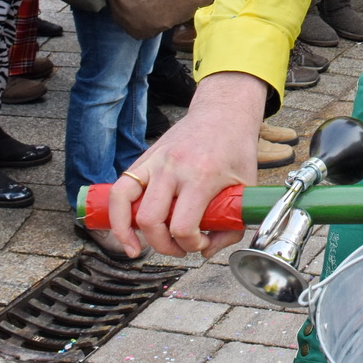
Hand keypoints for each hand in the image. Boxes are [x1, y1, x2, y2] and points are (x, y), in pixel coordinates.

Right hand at [109, 71, 265, 257]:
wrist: (223, 111)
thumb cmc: (236, 148)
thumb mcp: (245, 187)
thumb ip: (232, 225)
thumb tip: (206, 251)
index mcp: (201, 175)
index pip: (183, 225)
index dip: (190, 245)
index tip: (201, 243)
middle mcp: (173, 168)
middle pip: (150, 220)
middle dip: (162, 246)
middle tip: (178, 248)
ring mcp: (155, 161)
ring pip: (124, 203)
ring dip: (126, 232)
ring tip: (134, 249)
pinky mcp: (145, 158)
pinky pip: (120, 187)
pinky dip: (117, 212)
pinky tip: (123, 229)